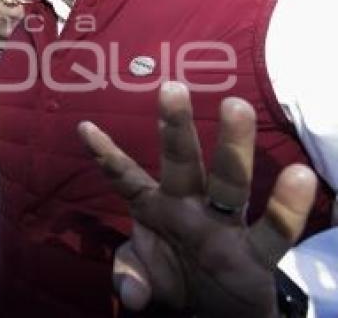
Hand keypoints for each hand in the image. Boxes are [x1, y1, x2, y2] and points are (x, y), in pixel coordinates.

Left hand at [78, 81, 314, 316]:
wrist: (214, 310)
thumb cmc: (173, 277)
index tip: (83, 127)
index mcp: (154, 206)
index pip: (125, 176)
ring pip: (228, 180)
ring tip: (235, 106)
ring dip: (231, 148)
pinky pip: (274, 230)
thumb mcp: (142, 276)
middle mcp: (188, 206)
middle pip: (181, 161)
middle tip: (171, 87)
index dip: (106, 154)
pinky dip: (286, 208)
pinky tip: (300, 178)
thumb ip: (130, 275)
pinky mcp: (256, 254)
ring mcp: (222, 226)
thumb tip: (131, 294)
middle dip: (175, 127)